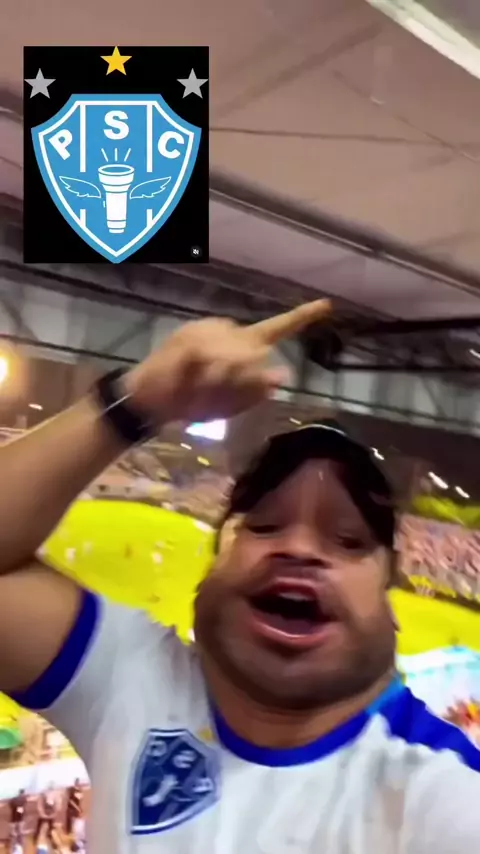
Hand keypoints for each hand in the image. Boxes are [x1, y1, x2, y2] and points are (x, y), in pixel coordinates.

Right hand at [126, 299, 330, 423]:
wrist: (149, 398)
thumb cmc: (191, 401)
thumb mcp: (229, 404)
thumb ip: (254, 391)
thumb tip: (281, 376)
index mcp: (241, 346)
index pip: (276, 329)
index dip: (301, 317)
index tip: (327, 305)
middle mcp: (230, 334)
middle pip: (256, 355)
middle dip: (241, 382)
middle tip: (212, 395)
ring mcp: (208, 333)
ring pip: (237, 359)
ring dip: (221, 384)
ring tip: (200, 391)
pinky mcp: (190, 341)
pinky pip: (213, 361)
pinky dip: (206, 379)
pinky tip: (192, 383)